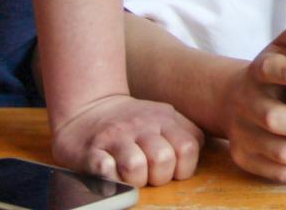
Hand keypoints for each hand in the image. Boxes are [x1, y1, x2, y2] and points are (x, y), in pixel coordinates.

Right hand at [50, 92, 201, 186]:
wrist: (88, 106)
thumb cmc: (133, 122)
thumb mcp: (164, 117)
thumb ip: (185, 132)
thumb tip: (197, 153)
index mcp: (164, 119)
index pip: (188, 148)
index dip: (183, 168)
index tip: (172, 170)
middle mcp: (141, 125)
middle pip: (163, 160)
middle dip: (158, 177)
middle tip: (148, 176)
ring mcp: (115, 137)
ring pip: (135, 167)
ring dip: (134, 180)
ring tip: (129, 176)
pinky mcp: (90, 151)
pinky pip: (104, 169)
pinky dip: (109, 178)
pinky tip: (110, 173)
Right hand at [215, 11, 285, 182]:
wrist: (230, 99)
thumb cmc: (268, 73)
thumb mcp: (281, 48)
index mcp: (258, 73)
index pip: (270, 70)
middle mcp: (247, 105)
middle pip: (275, 120)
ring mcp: (242, 134)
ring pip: (277, 151)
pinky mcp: (245, 157)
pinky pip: (273, 173)